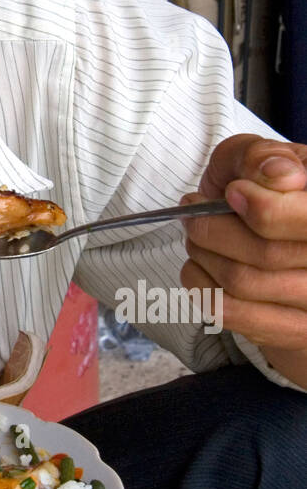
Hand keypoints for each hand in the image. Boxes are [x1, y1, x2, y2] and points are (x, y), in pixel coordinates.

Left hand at [180, 134, 306, 377]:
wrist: (275, 231)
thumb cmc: (267, 188)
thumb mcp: (263, 157)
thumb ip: (264, 157)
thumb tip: (276, 176)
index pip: (305, 222)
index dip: (263, 207)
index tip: (231, 193)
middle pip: (267, 254)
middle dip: (214, 228)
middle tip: (193, 212)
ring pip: (244, 283)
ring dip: (203, 253)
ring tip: (195, 236)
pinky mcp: (291, 331)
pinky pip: (231, 315)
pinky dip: (200, 285)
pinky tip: (198, 265)